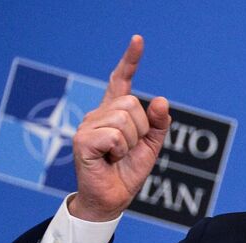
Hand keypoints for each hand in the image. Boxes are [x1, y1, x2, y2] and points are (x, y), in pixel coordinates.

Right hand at [70, 35, 170, 220]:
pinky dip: (120, 151)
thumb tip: (162, 101)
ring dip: (130, 143)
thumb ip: (158, 124)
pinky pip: (115, 136)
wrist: (112, 199)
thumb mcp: (151, 146)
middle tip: (128, 149)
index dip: (130, 60)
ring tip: (118, 156)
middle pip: (132, 105)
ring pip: (125, 121)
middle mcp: (98, 114)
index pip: (121, 81)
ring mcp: (87, 125)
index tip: (138, 40)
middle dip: (141, 130)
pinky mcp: (82, 140)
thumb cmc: (128, 171)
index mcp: (114, 112)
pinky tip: (109, 160)